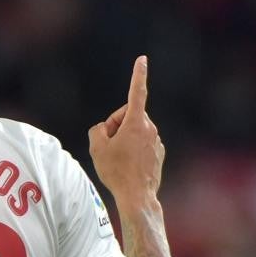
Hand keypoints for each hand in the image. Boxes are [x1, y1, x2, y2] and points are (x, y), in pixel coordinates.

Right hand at [88, 56, 164, 208]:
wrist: (137, 196)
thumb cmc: (116, 171)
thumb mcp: (97, 147)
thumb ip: (98, 129)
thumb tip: (106, 129)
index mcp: (135, 122)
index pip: (137, 92)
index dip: (138, 74)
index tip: (143, 59)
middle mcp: (149, 128)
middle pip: (127, 116)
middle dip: (117, 126)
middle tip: (109, 147)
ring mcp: (156, 141)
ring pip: (134, 131)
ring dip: (124, 140)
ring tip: (119, 160)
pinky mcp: (158, 153)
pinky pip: (141, 144)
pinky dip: (133, 150)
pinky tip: (128, 166)